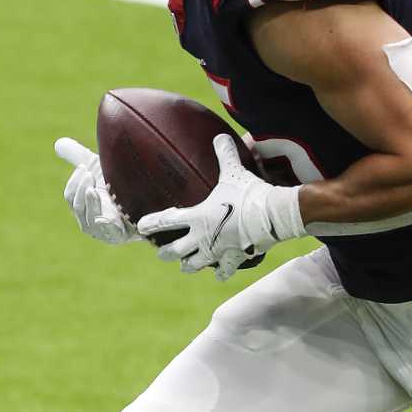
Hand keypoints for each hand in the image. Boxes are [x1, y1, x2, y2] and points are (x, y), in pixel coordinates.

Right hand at [53, 137, 133, 244]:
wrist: (148, 198)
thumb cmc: (120, 183)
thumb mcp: (98, 167)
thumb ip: (78, 156)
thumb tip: (58, 143)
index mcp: (83, 207)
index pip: (71, 197)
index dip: (74, 182)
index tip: (83, 168)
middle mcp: (90, 221)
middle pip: (78, 207)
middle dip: (81, 189)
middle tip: (89, 174)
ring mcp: (103, 231)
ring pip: (90, 219)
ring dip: (91, 203)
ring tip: (94, 190)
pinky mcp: (119, 236)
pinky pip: (108, 233)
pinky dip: (105, 226)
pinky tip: (103, 219)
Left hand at [137, 135, 303, 280]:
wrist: (271, 215)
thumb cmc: (248, 193)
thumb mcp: (234, 172)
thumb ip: (224, 154)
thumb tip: (220, 135)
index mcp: (197, 217)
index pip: (167, 220)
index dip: (152, 223)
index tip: (140, 227)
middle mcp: (203, 237)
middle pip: (177, 250)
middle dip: (167, 253)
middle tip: (160, 254)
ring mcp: (218, 249)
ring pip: (196, 263)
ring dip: (189, 265)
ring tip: (184, 267)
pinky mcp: (235, 257)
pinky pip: (225, 269)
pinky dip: (222, 272)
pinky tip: (219, 276)